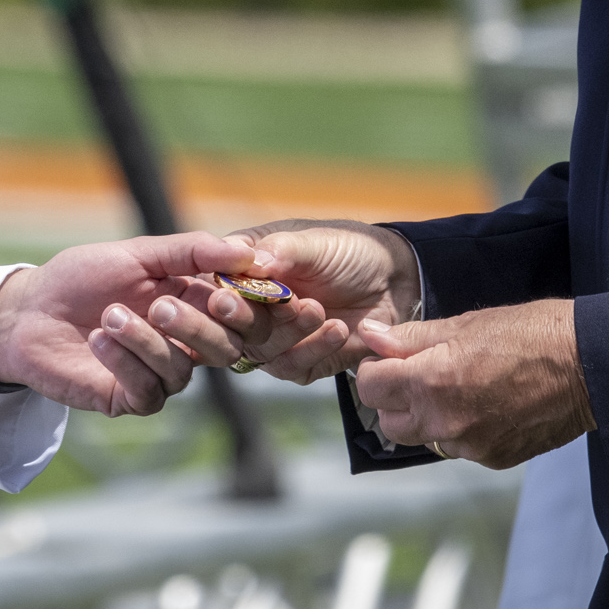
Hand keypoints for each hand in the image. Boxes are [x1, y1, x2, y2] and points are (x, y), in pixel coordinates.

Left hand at [0, 233, 259, 415]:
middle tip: (160, 305)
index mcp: (196, 302)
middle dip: (196, 327)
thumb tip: (245, 251)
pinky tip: (98, 340)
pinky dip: (125, 362)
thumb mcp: (137, 254)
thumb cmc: (82, 277)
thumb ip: (191, 251)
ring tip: (109, 315)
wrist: (28, 310)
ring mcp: (159, 373)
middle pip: (224, 348)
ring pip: (182, 370)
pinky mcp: (129, 398)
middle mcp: (185, 341)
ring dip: (147, 341)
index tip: (226, 294)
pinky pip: (149, 391)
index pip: (243, 313)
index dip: (246, 308)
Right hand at [149, 221, 418, 383]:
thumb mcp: (316, 242)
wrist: (394, 280)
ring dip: (288, 330)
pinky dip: (315, 348)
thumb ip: (283, 252)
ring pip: (259, 347)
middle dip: (242, 320)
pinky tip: (337, 329)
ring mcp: (272, 337)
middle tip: (264, 310)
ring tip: (317, 309)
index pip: (214, 287)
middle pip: (227, 324)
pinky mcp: (297, 362)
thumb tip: (251, 264)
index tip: (223, 300)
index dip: (215, 297)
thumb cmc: (349, 250)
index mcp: (243, 269)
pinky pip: (292, 366)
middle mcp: (250, 305)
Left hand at [353, 299, 593, 468]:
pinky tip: (485, 403)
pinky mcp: (494, 459)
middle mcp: (445, 422)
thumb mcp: (464, 324)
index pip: (369, 389)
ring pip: (424, 438)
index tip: (389, 359)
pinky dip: (461, 429)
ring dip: (427, 417)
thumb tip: (370, 334)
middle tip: (418, 373)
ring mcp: (470, 446)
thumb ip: (411, 337)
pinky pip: (459, 447)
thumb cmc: (529, 333)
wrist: (588, 366)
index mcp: (431, 382)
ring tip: (458, 386)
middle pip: (389, 423)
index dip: (374, 370)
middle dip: (393, 399)